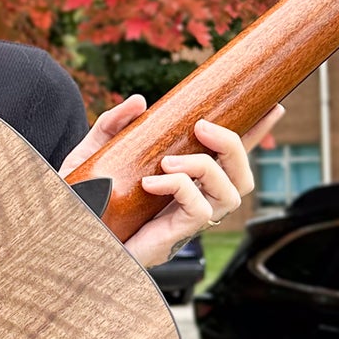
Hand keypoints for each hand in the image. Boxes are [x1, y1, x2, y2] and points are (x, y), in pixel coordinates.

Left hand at [60, 97, 284, 269]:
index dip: (255, 134)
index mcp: (183, 181)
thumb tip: (139, 101)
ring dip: (206, 167)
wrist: (65, 235)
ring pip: (232, 193)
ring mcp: (186, 222)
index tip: (273, 106)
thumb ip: (114, 124)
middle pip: (243, 176)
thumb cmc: (82, 200)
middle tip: (202, 127)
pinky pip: (199, 210)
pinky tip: (152, 183)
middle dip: (235, 145)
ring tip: (168, 162)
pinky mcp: (174, 237)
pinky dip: (180, 187)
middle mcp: (192, 202)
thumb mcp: (94, 153)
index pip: (227, 157)